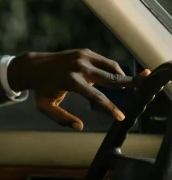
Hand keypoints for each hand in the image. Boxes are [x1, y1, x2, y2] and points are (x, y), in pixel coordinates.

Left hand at [7, 49, 150, 130]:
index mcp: (70, 81)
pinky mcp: (86, 52)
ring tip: (134, 83)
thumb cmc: (40, 89)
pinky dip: (112, 70)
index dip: (110, 108)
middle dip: (129, 82)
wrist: (33, 66)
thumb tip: (79, 127)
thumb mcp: (45, 107)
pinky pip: (105, 62)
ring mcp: (83, 57)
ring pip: (111, 67)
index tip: (121, 117)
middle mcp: (79, 67)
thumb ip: (61, 118)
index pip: (97, 97)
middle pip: (111, 78)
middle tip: (146, 84)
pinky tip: (116, 79)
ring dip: (123, 76)